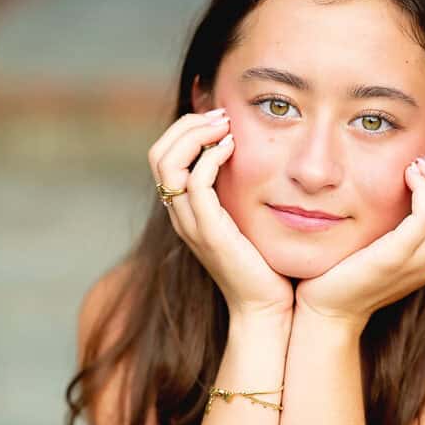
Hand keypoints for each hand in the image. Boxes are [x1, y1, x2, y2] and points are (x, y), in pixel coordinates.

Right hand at [148, 109, 294, 319]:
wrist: (267, 308)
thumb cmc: (265, 265)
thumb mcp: (247, 218)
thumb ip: (241, 190)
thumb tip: (253, 154)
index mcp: (185, 209)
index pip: (163, 155)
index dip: (186, 128)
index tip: (220, 118)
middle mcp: (180, 214)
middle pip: (158, 153)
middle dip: (188, 125)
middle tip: (222, 115)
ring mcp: (190, 224)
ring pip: (168, 163)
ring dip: (196, 134)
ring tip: (225, 126)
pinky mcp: (208, 232)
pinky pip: (195, 183)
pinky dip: (210, 158)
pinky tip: (233, 148)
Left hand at [294, 157, 424, 331]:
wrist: (327, 311)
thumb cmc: (350, 272)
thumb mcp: (387, 245)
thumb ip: (403, 221)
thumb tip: (411, 179)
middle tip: (423, 164)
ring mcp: (419, 262)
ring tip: (415, 168)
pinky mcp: (394, 258)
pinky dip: (422, 188)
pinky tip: (404, 178)